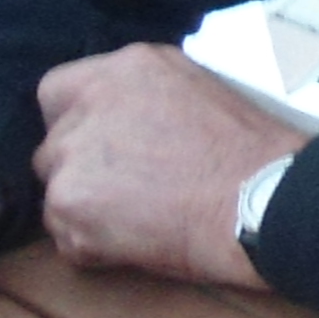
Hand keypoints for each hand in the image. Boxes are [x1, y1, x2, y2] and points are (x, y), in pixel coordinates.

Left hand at [35, 44, 306, 287]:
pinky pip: (68, 236)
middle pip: (56, 146)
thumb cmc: (254, 155)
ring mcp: (72, 155)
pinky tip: (142, 243)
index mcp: (124, 70)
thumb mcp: (200, 90)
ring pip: (58, 192)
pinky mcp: (69, 204)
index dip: (77, 123)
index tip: (104, 145)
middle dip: (85, 171)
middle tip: (131, 191)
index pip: (58, 91)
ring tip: (142, 222)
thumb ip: (150, 97)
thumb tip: (137, 120)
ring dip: (89, 210)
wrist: (262, 199)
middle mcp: (88, 105)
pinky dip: (96, 247)